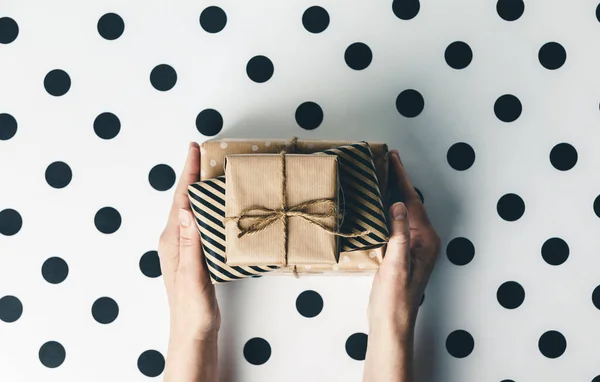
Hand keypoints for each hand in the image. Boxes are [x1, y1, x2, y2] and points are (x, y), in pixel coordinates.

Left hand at [158, 142, 220, 341]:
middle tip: (204, 152)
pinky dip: (207, 207)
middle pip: (184, 199)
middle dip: (192, 174)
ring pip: (192, 209)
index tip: (194, 149)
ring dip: (199, 189)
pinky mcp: (194, 254)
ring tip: (211, 171)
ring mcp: (184, 247)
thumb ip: (189, 242)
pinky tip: (217, 206)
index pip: (181, 199)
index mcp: (172, 240)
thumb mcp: (192, 274)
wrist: (192, 331)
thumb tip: (187, 209)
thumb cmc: (192, 306)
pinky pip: (199, 222)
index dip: (188, 173)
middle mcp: (175, 239)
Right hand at [367, 149, 440, 337]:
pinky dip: (388, 210)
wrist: (392, 324)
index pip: (412, 202)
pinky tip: (378, 205)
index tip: (393, 158)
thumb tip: (397, 204)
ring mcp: (414, 247)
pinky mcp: (403, 253)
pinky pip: (397, 224)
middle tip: (387, 160)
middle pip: (410, 203)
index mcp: (426, 240)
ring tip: (383, 176)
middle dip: (399, 181)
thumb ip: (398, 234)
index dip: (402, 178)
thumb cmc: (394, 299)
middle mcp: (424, 241)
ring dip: (394, 193)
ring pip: (403, 212)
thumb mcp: (395, 265)